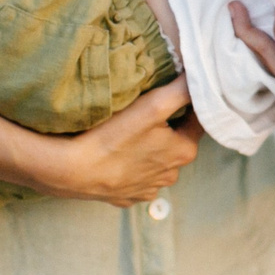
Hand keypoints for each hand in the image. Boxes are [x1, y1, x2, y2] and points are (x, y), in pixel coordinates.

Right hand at [35, 77, 202, 205]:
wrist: (73, 170)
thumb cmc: (114, 136)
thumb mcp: (153, 105)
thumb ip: (181, 90)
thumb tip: (200, 77)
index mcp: (185, 152)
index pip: (197, 121)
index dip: (187, 105)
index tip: (172, 93)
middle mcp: (172, 174)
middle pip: (176, 142)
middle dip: (168, 127)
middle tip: (147, 111)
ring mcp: (149, 189)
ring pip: (157, 161)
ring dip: (149, 148)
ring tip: (129, 133)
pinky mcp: (127, 197)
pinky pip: (136, 178)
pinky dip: (131, 167)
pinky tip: (118, 156)